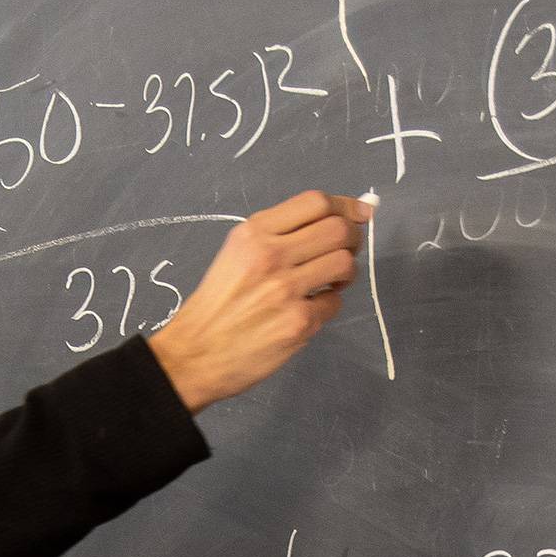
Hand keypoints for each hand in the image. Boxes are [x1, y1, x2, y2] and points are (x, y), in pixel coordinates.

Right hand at [147, 190, 373, 412]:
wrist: (194, 353)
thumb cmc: (217, 302)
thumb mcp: (236, 253)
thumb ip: (278, 236)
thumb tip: (334, 220)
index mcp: (253, 233)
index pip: (315, 203)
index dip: (346, 206)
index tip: (361, 213)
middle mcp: (271, 255)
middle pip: (338, 230)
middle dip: (353, 238)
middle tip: (347, 251)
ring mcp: (286, 290)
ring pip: (344, 264)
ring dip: (346, 272)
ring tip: (330, 281)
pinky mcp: (299, 323)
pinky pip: (335, 303)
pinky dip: (328, 304)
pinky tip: (310, 308)